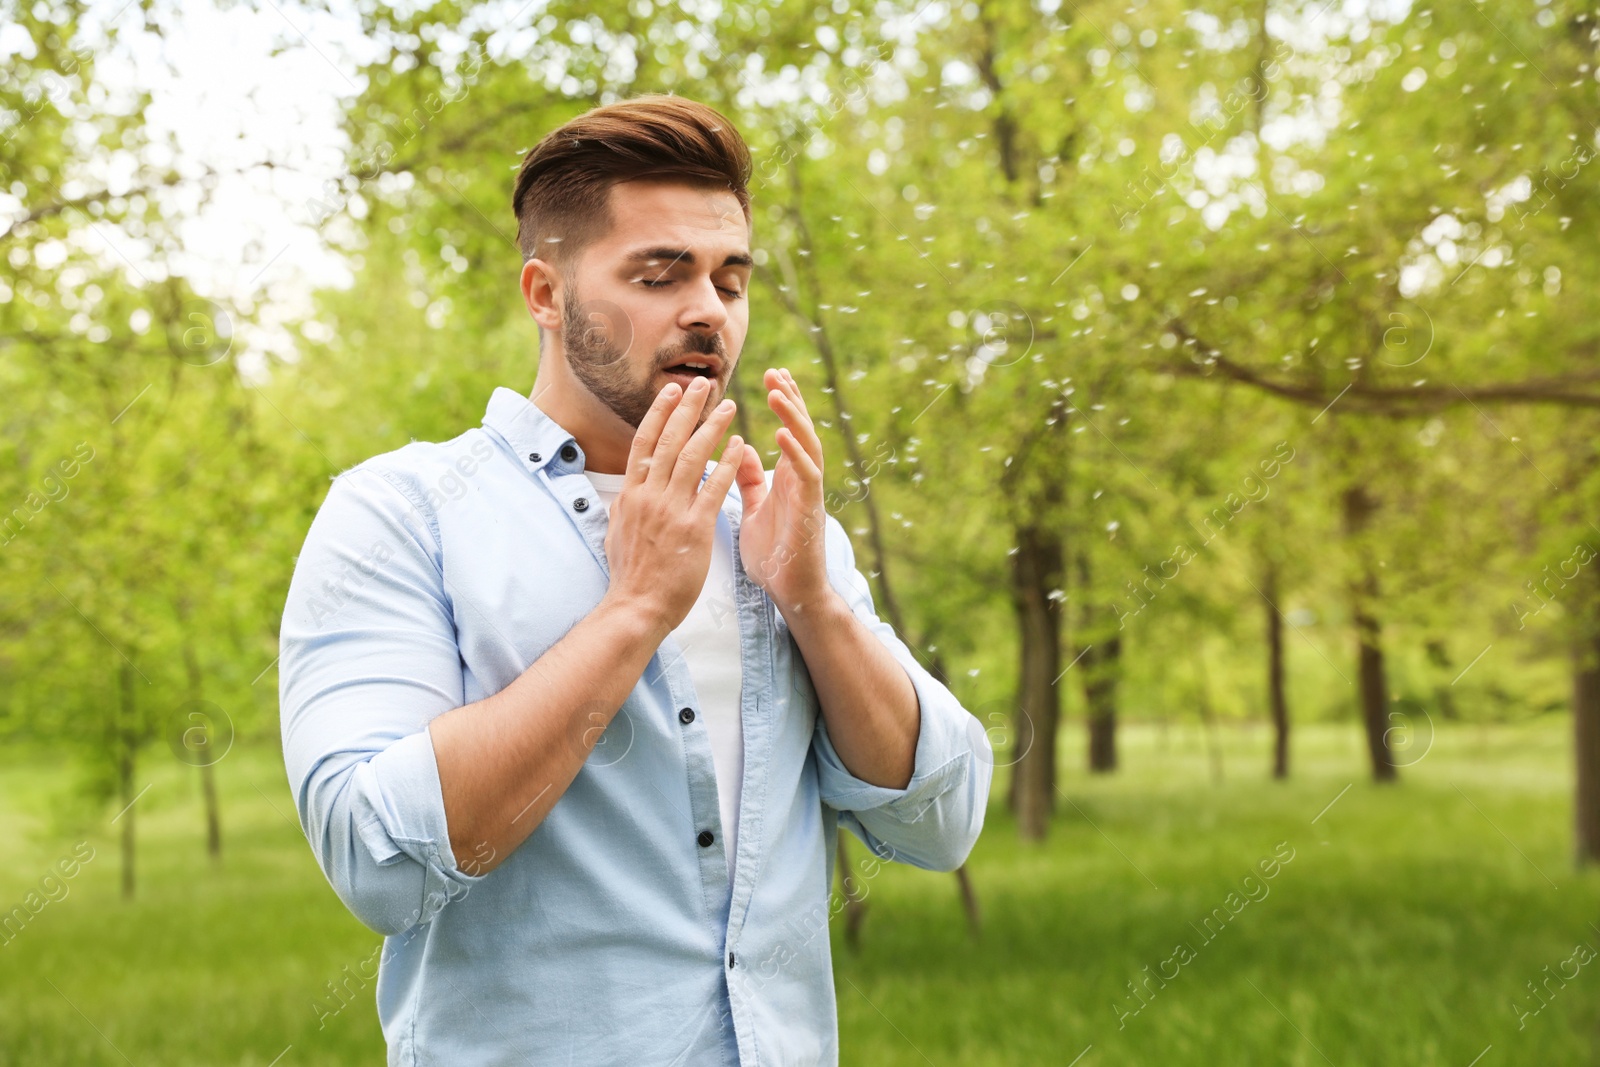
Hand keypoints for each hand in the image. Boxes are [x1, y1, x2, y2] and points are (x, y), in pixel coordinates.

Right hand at [602, 376, 743, 636]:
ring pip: (693, 457)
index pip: (645, 444)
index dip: (659, 414)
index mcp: (630, 495)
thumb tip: (625, 493)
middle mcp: (649, 496)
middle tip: (703, 384)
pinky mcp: (694, 528)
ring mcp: (671, 511)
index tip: (672, 392)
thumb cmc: (630, 576)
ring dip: (712, 427)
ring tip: (729, 406)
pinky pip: (714, 488)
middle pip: (669, 441)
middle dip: (687, 408)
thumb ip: (624, 508)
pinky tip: (741, 446)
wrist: (637, 607)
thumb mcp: (616, 533)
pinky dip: (728, 464)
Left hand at [734, 368, 832, 616]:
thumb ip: (751, 481)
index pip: (789, 431)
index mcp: (788, 479)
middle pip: (801, 429)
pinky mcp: (809, 511)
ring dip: (793, 416)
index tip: (773, 376)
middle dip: (790, 400)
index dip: (784, 404)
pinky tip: (782, 434)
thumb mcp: (755, 511)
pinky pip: (806, 476)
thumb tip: (742, 451)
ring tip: (778, 391)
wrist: (791, 594)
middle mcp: (802, 481)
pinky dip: (795, 453)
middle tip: (776, 372)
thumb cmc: (775, 555)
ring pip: (807, 445)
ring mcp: (809, 494)